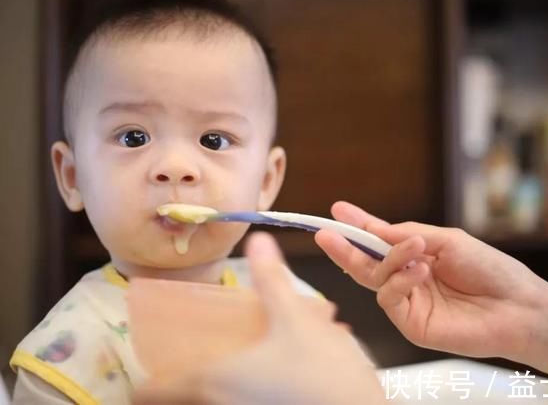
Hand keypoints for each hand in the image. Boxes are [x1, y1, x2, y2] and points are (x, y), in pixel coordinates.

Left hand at [134, 232, 384, 404]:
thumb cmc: (322, 371)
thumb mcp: (294, 317)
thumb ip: (272, 279)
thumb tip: (259, 241)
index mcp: (217, 378)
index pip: (155, 392)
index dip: (145, 383)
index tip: (143, 371)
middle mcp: (224, 402)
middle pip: (184, 398)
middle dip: (181, 380)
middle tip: (188, 359)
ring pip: (215, 399)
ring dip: (213, 383)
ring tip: (231, 360)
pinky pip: (242, 401)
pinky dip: (241, 389)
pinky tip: (266, 373)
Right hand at [315, 201, 547, 361]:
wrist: (517, 306)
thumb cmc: (489, 270)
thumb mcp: (447, 240)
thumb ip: (408, 235)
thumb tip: (374, 228)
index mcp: (417, 256)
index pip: (379, 241)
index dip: (358, 226)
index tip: (337, 210)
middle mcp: (407, 279)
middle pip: (366, 264)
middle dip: (344, 247)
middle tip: (325, 233)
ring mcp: (408, 303)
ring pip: (375, 279)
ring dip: (389, 259)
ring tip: (415, 249)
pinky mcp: (411, 323)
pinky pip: (388, 298)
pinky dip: (399, 280)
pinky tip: (421, 271)